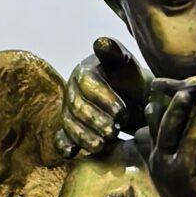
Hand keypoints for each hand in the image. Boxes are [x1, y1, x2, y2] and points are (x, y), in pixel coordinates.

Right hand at [59, 37, 148, 157]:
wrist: (133, 102)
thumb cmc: (132, 81)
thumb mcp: (128, 65)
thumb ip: (116, 53)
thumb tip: (101, 42)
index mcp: (86, 71)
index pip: (89, 84)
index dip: (104, 99)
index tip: (122, 113)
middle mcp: (74, 90)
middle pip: (78, 107)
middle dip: (95, 120)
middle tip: (113, 131)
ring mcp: (69, 110)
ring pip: (70, 124)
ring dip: (84, 136)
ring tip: (102, 145)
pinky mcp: (70, 128)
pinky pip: (62, 136)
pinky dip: (65, 145)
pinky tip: (71, 154)